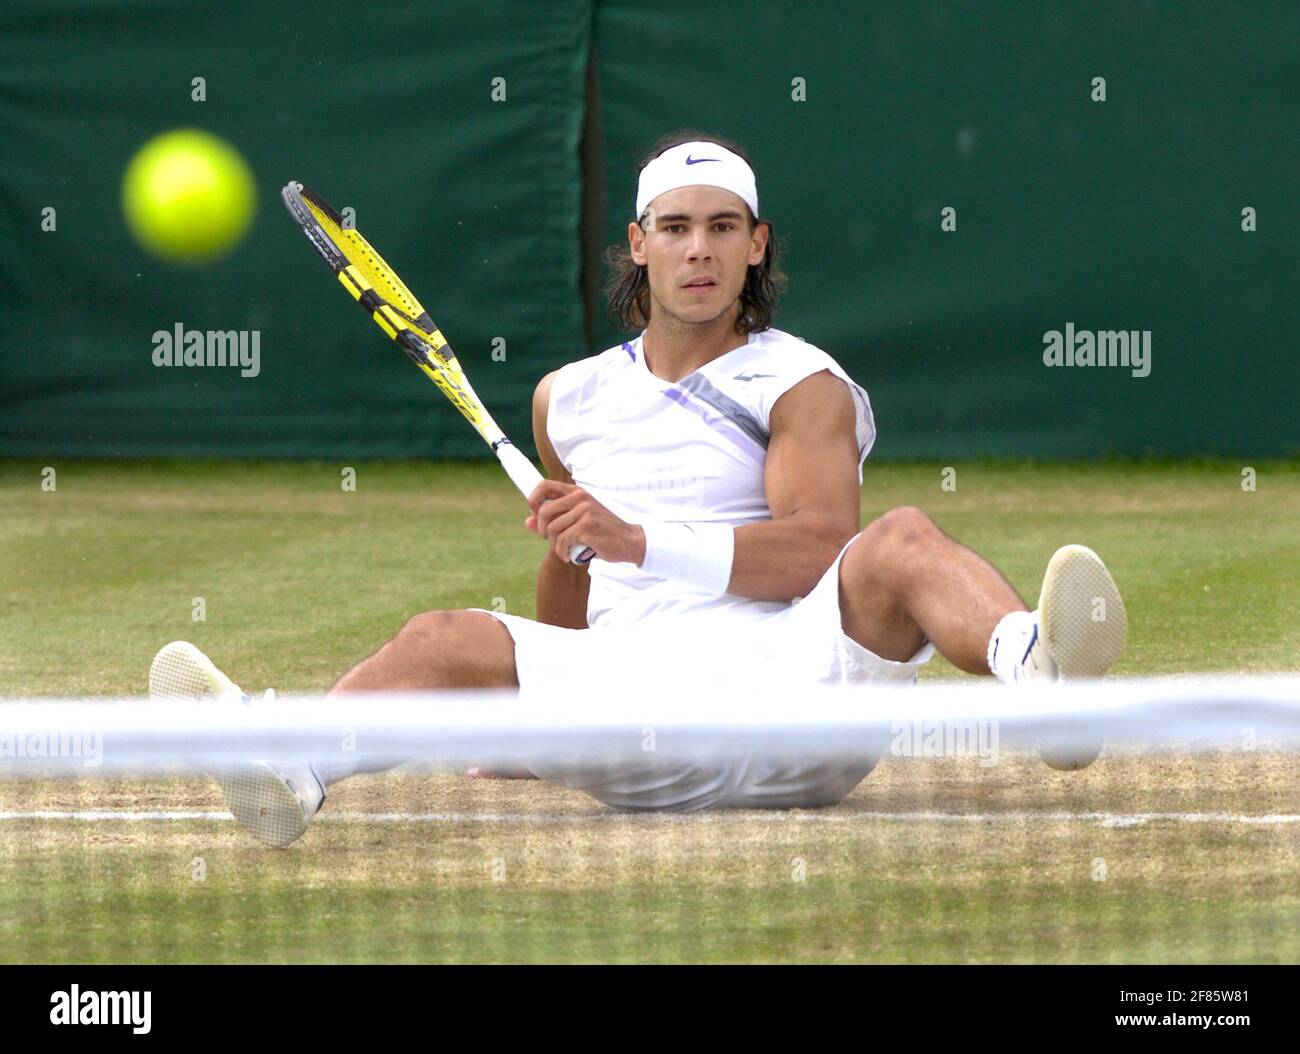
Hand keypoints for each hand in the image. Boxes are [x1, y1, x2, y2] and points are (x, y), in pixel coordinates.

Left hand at [525, 480, 646, 564]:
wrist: (629, 541)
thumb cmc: (602, 533)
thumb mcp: (577, 522)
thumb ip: (553, 521)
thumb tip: (528, 521)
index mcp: (577, 492)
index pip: (544, 485)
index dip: (533, 500)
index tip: (536, 515)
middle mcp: (580, 498)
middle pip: (544, 511)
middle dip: (543, 530)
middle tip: (551, 540)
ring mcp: (585, 511)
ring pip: (553, 529)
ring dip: (554, 545)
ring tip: (563, 551)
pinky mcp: (587, 526)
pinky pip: (563, 540)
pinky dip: (562, 552)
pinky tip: (568, 556)